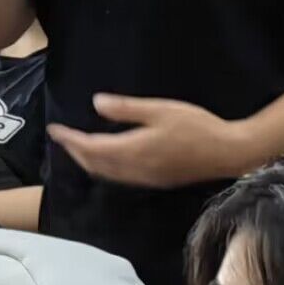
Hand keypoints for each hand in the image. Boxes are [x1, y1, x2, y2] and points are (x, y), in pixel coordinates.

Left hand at [48, 94, 254, 189]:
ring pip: (107, 173)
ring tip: (77, 147)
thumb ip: (126, 109)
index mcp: (134, 150)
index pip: (92, 148)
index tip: (55, 130)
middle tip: (62, 137)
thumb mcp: (160, 110)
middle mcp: (135, 169)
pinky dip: (104, 167)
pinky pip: (120, 176)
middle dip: (75, 152)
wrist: (228, 153)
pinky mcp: (156, 180)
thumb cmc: (196, 126)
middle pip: (95, 165)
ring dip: (88, 161)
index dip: (71, 140)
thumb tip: (96, 104)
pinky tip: (106, 158)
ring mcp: (146, 178)